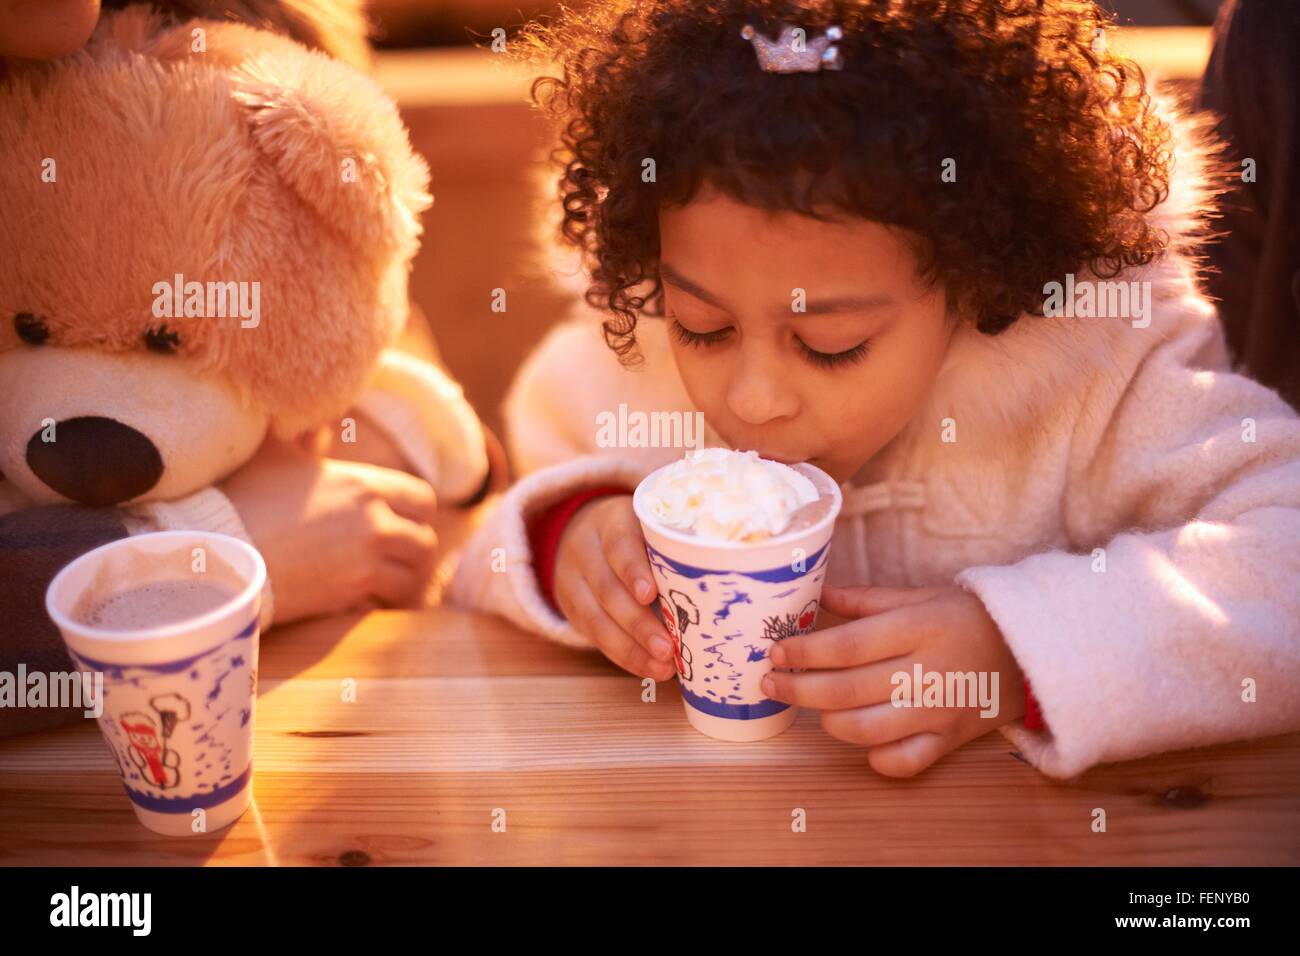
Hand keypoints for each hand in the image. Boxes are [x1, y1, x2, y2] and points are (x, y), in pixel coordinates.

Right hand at [221, 438, 438, 623]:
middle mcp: (375, 521)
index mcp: (365, 484)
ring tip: (389, 586)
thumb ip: (304, 436)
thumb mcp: (274, 453)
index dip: (416, 513)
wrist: (216, 549)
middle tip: (400, 561)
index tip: (404, 522)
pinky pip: (386, 603)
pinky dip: (381, 605)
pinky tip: (366, 603)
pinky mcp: (350, 594)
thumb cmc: (242, 498)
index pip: (423, 499)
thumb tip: (316, 422)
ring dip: (404, 583)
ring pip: (413, 578)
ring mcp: (366, 560)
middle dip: (414, 553)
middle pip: (426, 542)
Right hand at [553, 494, 676, 680]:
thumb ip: (678, 546)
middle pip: (607, 588)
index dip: (633, 571)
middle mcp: (586, 548)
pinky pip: (594, 636)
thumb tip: (725, 586)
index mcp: (612, 521)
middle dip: (638, 623)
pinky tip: (648, 668)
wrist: (582, 532)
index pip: (619, 543)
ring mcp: (572, 580)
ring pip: (596, 618)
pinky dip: (623, 655)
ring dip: (631, 648)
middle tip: (668, 648)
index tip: (650, 594)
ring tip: (663, 667)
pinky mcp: (571, 608)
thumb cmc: (638, 533)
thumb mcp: (652, 526)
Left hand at [762, 584, 1024, 777]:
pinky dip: (875, 757)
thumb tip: (818, 593)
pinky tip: (859, 738)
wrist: (1032, 651)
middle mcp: (926, 671)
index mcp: (917, 628)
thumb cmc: (967, 617)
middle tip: (771, 682)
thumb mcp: (921, 597)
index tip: (776, 652)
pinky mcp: (949, 740)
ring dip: (827, 721)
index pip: (848, 646)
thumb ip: (866, 600)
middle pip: (847, 689)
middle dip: (799, 688)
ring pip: (867, 729)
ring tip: (811, 705)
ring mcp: (938, 711)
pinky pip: (904, 761)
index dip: (805, 653)